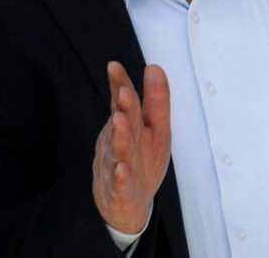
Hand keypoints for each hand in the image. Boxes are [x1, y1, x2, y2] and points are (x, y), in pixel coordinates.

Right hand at [92, 61, 170, 233]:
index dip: (120, 84)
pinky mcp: (119, 190)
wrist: (126, 203)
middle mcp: (121, 142)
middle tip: (126, 91)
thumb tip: (154, 67)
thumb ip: (153, 99)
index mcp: (130, 127)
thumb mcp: (152, 128)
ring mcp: (117, 165)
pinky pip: (119, 183)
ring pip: (119, 151)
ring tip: (120, 121)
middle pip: (124, 123)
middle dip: (125, 107)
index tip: (114, 66)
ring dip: (120, 137)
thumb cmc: (139, 158)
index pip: (124, 103)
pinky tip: (121, 170)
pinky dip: (120, 177)